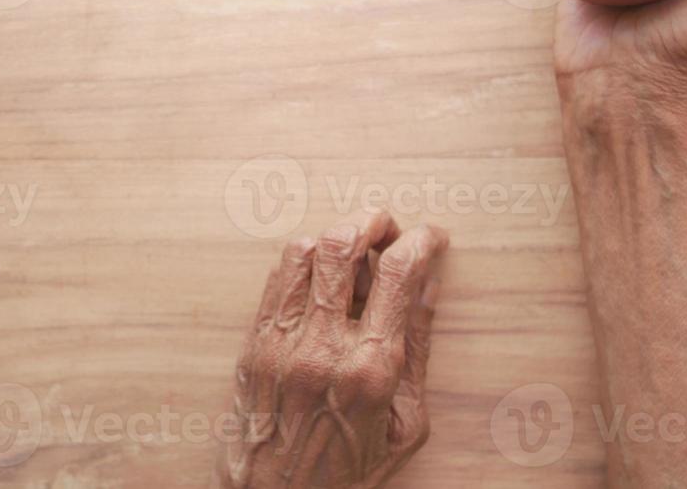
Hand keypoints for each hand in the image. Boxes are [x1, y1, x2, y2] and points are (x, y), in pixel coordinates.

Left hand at [216, 212, 448, 488]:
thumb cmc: (350, 471)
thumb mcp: (406, 423)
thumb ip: (418, 348)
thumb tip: (429, 285)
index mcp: (370, 369)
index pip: (397, 273)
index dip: (421, 241)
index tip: (432, 237)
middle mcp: (322, 347)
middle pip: (343, 245)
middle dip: (374, 222)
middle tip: (390, 230)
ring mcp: (281, 342)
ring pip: (303, 251)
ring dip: (337, 237)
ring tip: (357, 253)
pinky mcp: (254, 344)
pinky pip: (277, 277)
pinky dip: (305, 260)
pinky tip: (323, 277)